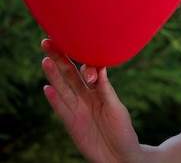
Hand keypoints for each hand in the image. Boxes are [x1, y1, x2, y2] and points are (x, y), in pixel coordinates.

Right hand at [41, 38, 141, 162]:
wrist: (119, 156)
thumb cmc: (123, 131)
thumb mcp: (117, 109)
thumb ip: (107, 91)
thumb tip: (101, 70)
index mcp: (101, 89)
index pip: (89, 69)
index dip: (85, 60)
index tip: (84, 48)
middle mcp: (87, 97)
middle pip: (70, 74)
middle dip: (61, 58)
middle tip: (49, 41)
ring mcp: (78, 109)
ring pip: (64, 89)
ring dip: (54, 75)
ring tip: (45, 60)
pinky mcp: (72, 124)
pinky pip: (61, 109)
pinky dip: (54, 99)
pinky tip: (46, 88)